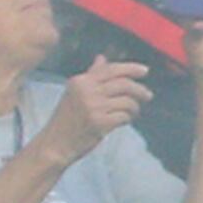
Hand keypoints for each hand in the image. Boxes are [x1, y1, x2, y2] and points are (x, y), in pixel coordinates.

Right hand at [35, 55, 152, 162]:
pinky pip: (125, 116)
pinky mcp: (100, 123)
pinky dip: (128, 118)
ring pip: (127, 101)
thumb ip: (90, 75)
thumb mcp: (74, 92)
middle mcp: (86, 91)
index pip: (111, 69)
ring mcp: (93, 107)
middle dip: (139, 90)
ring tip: (133, 112)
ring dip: (134, 107)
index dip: (131, 68)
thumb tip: (102, 58)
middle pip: (124, 84)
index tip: (144, 71)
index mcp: (80, 81)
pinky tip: (124, 121)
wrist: (55, 143)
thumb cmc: (66, 118)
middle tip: (147, 96)